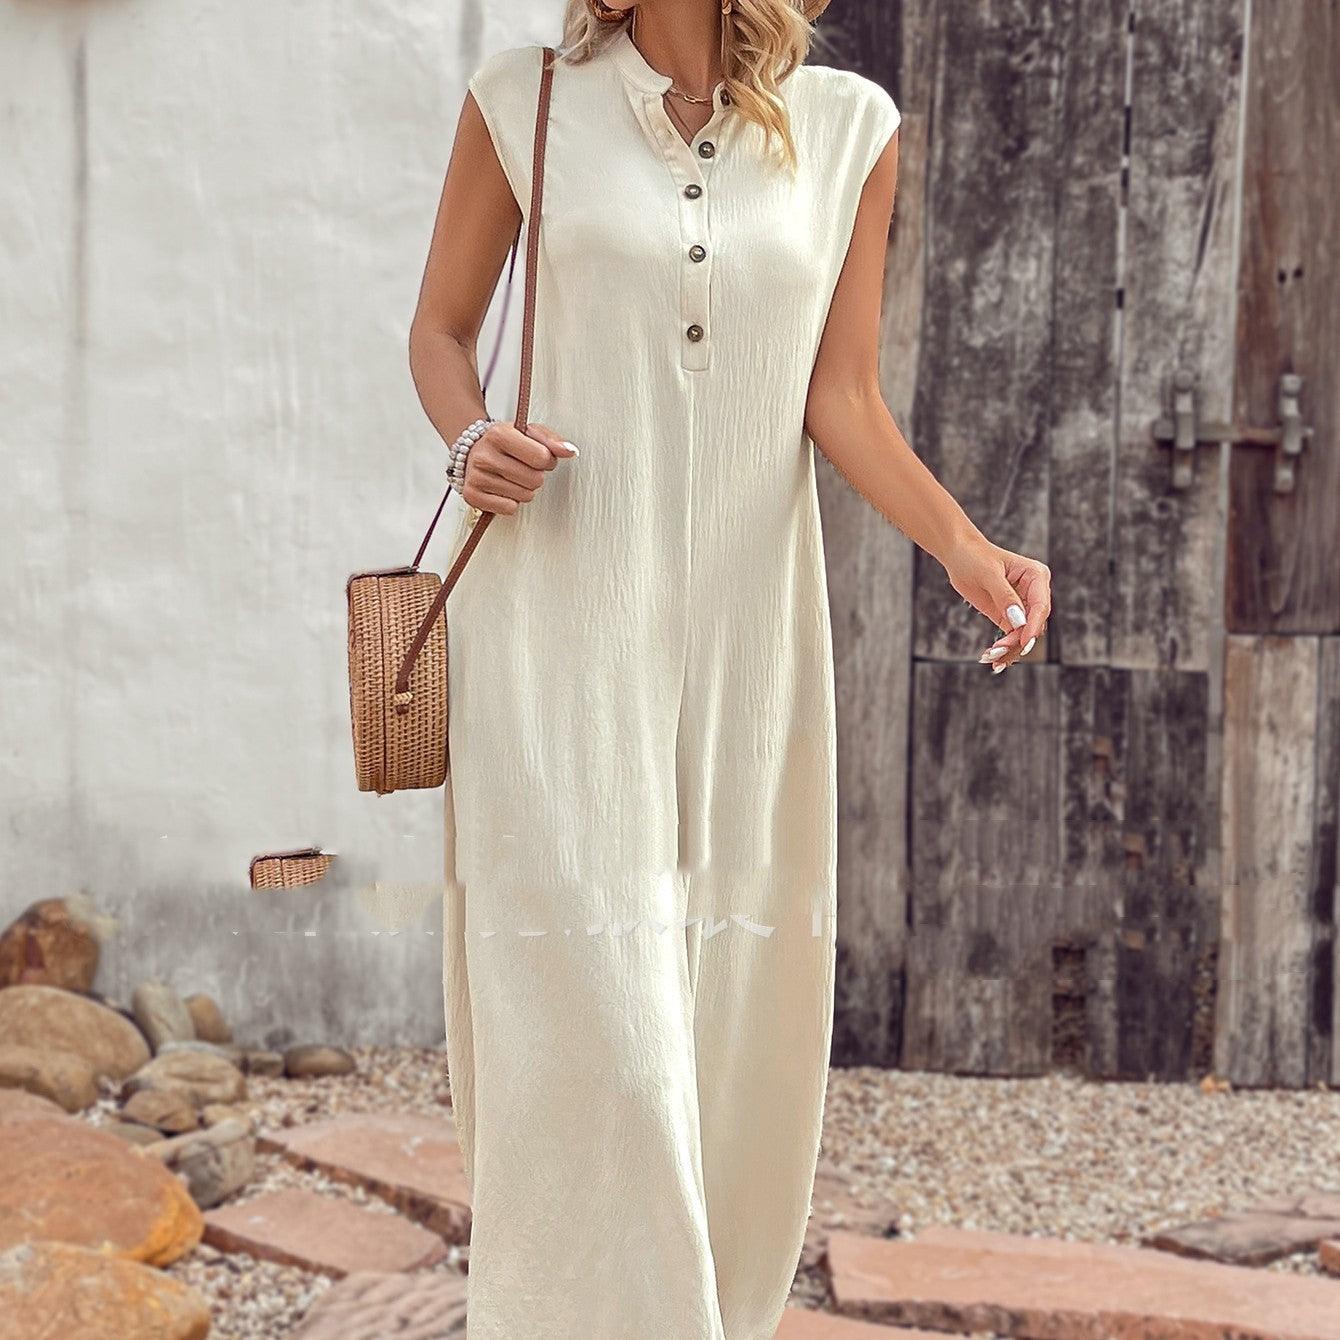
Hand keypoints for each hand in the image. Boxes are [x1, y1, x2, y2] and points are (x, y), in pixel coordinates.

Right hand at [461, 420, 577, 515]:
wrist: (471, 450)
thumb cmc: (505, 442)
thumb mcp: (528, 432)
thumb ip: (552, 440)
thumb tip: (571, 451)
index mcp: (499, 434)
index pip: (541, 457)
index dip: (547, 460)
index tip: (538, 456)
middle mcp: (484, 456)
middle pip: (535, 480)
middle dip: (536, 475)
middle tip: (524, 467)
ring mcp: (476, 477)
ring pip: (525, 496)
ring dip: (525, 489)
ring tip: (512, 476)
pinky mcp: (472, 496)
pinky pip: (510, 508)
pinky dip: (511, 501)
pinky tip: (503, 488)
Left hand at [944, 537, 1051, 672]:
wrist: (958, 554)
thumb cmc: (974, 556)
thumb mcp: (989, 575)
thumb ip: (1005, 597)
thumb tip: (1019, 621)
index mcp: (1036, 576)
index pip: (1041, 606)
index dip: (1033, 626)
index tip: (1023, 642)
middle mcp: (1034, 592)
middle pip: (1033, 624)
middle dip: (1017, 641)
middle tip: (996, 653)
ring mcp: (1022, 605)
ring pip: (1023, 634)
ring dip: (1009, 649)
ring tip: (991, 659)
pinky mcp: (1008, 615)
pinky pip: (1011, 635)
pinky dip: (1003, 647)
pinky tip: (990, 657)